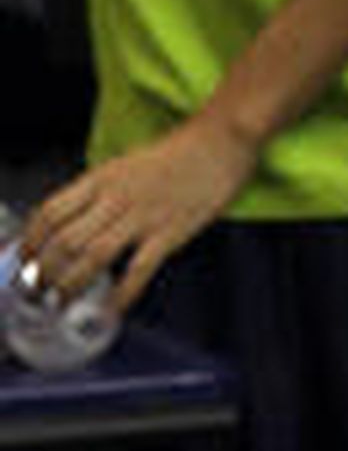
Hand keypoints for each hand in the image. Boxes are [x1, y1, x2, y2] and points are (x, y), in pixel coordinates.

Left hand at [19, 109, 261, 313]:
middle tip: (38, 289)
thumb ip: (102, 190)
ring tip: (61, 301)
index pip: (51, 210)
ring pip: (92, 255)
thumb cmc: (178, 151)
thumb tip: (78, 220)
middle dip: (45, 270)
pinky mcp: (170, 232)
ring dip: (71, 283)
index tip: (25, 258)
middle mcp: (116, 197)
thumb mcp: (126, 163)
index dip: (32, 239)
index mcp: (102, 178)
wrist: (220, 141)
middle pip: (65, 239)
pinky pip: (138, 269)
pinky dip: (122, 293)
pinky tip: (112, 309)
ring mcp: (143, 215)